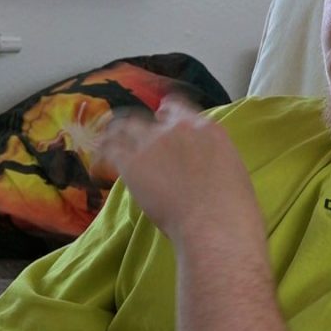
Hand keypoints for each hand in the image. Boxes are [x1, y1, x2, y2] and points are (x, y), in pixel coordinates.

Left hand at [94, 98, 264, 251]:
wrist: (214, 222)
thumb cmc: (233, 207)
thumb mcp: (232, 168)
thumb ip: (211, 155)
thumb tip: (201, 162)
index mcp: (205, 128)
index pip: (176, 107)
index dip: (165, 115)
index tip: (161, 123)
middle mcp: (176, 127)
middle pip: (147, 118)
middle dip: (138, 127)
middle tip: (132, 140)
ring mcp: (152, 142)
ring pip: (122, 128)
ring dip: (114, 136)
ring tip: (106, 145)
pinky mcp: (132, 162)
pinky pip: (109, 151)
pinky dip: (101, 159)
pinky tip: (97, 170)